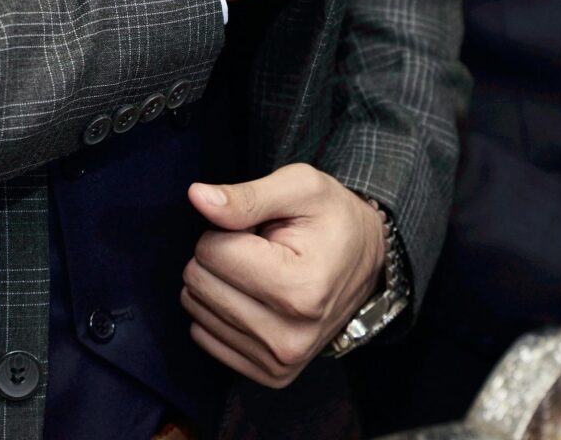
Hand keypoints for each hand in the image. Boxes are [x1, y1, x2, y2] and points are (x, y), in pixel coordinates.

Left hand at [181, 164, 385, 387]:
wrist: (364, 260)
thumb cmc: (330, 217)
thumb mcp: (299, 186)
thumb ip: (246, 195)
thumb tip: (196, 197)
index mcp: (301, 289)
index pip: (211, 251)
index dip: (224, 227)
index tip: (257, 228)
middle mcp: (291, 337)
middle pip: (199, 281)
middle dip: (218, 253)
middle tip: (257, 248)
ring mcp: (280, 361)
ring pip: (196, 308)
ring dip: (219, 280)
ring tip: (258, 270)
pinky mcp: (269, 373)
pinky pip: (203, 334)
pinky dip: (218, 308)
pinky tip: (251, 295)